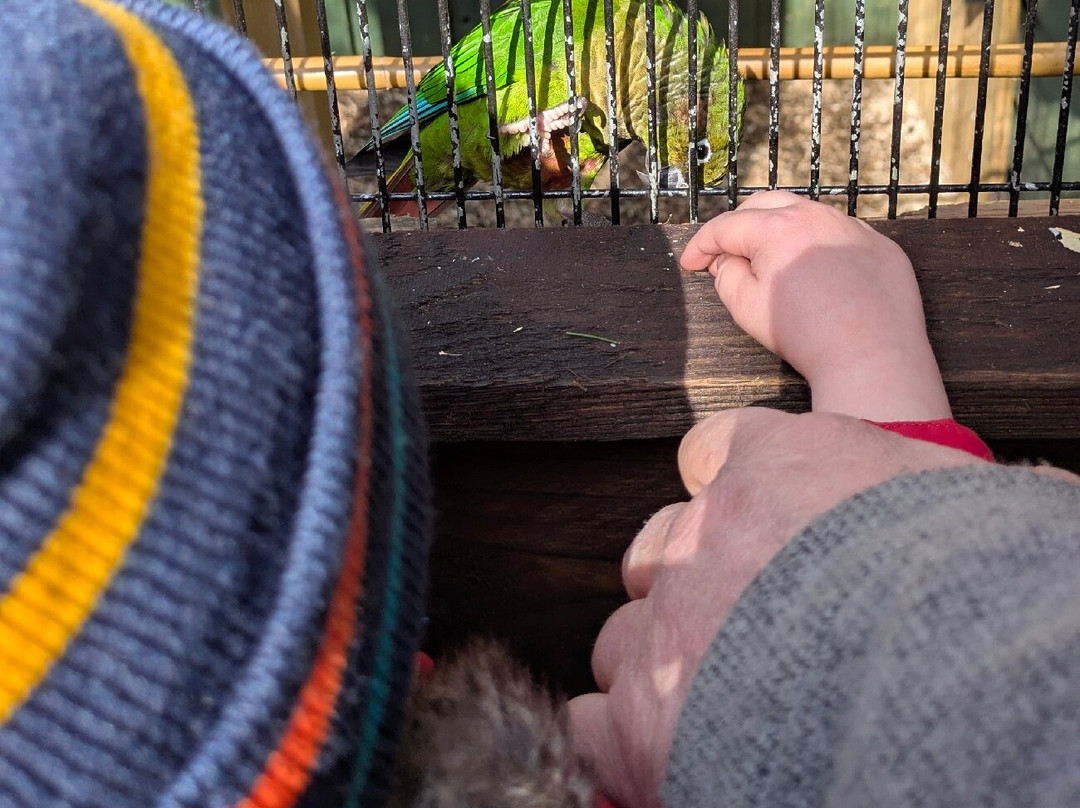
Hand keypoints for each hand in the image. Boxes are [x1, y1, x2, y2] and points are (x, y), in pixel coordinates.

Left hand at [567, 407, 985, 807]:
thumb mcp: (958, 500)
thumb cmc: (973, 584)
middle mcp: (704, 536)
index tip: (749, 516)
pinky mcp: (641, 722)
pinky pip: (594, 719)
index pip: (715, 448)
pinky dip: (619, 736)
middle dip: (685, 581)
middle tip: (739, 624)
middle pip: (659, 547)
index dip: (724, 484)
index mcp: (778, 464)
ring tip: (714, 697)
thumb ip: (926, 488)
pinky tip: (656, 748)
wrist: (942, 687)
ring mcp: (666, 626)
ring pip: (624, 634)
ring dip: (657, 661)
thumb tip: (979, 499)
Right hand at [680, 191, 950, 422]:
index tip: (690, 263)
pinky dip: (817, 244)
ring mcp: (853, 228)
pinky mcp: (880, 246)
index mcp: (777, 228)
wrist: (870, 355)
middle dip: (739, 225)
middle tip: (725, 253)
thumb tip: (726, 261)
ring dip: (780, 230)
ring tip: (769, 260)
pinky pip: (840, 234)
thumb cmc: (805, 334)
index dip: (702, 245)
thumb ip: (726, 276)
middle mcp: (816, 216)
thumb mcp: (746, 307)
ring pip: (806, 215)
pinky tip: (813, 273)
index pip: (727, 226)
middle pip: (765, 205)